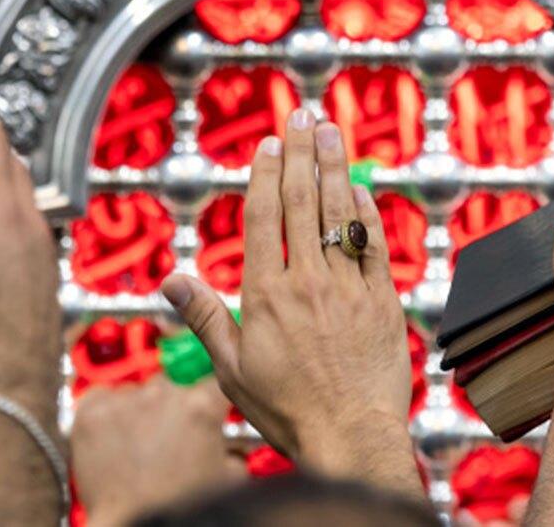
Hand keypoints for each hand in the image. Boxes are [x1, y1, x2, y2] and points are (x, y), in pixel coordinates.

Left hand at [72, 379, 239, 525]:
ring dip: (140, 410)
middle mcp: (161, 394)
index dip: (211, 399)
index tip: (208, 409)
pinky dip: (108, 412)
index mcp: (200, 406)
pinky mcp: (91, 412)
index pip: (213, 383)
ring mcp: (123, 401)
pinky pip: (102, 396)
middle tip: (170, 440)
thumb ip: (237, 451)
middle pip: (172, 385)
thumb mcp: (228, 480)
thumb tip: (237, 444)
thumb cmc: (177, 509)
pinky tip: (114, 438)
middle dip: (173, 408)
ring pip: (136, 390)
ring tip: (139, 445)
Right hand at [161, 110, 418, 497]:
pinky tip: (362, 188)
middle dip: (301, 152)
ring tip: (330, 131)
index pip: (264, 217)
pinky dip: (368, 212)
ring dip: (335, 166)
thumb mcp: (232, 369)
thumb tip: (170, 281)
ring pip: (339, 213)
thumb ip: (205, 318)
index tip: (269, 143)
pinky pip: (375, 245)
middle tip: (301, 115)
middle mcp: (308, 282)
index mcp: (266, 295)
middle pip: (302, 201)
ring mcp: (349, 288)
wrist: (351, 438)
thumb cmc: (287, 411)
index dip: (266, 173)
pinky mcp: (383, 300)